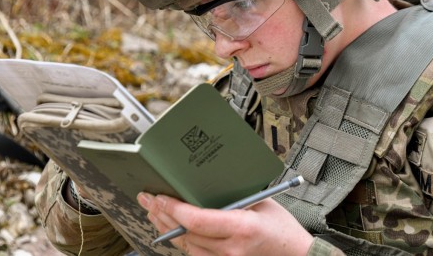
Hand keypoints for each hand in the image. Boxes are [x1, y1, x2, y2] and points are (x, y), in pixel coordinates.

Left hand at [137, 192, 313, 255]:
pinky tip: (173, 231)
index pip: (197, 221)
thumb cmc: (283, 229)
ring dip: (168, 230)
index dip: (174, 209)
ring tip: (155, 214)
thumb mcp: (262, 203)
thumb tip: (207, 183)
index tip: (160, 198)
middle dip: (163, 216)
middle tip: (148, 201)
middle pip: (187, 234)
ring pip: (187, 247)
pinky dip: (183, 242)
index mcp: (242, 228)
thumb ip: (234, 196)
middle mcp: (231, 249)